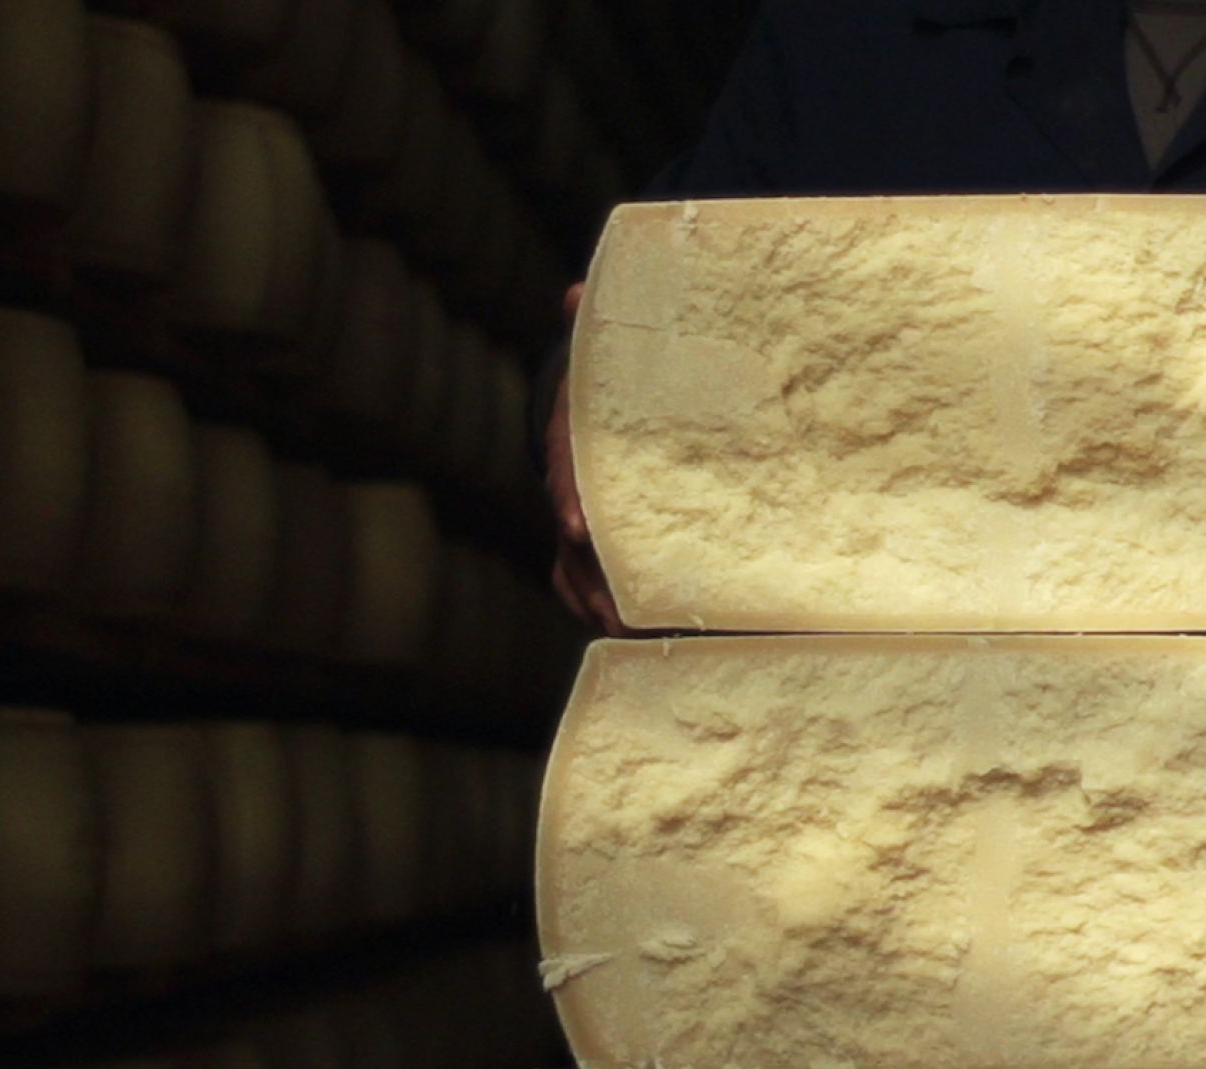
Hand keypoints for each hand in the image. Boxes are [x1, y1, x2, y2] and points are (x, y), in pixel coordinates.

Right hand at [545, 282, 629, 634]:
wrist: (594, 415)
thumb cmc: (610, 385)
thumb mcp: (607, 356)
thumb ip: (596, 327)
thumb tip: (574, 292)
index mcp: (572, 449)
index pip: (563, 476)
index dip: (568, 501)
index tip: (577, 527)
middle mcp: (568, 494)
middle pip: (568, 545)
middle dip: (588, 580)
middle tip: (619, 613)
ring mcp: (574, 528)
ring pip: (576, 576)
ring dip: (603, 608)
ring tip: (643, 639)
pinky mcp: (587, 552)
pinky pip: (584, 589)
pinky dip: (603, 612)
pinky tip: (640, 638)